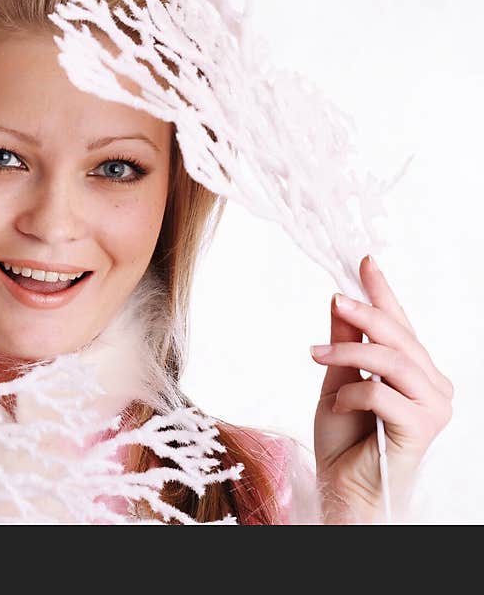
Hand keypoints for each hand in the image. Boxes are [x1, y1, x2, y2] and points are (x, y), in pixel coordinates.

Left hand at [309, 255, 452, 522]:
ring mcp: (433, 408)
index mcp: (416, 372)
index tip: (365, 262)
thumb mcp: (336, 379)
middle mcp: (433, 386)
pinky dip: (353, 394)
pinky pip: (384, 395)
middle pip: (401, 337)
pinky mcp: (422, 428)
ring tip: (315, 354)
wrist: (343, 486)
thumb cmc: (345, 439)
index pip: (401, 324)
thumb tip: (339, 301)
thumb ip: (344, 343)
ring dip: (350, 351)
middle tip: (336, 299)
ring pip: (394, 361)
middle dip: (366, 313)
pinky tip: (337, 405)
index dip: (383, 292)